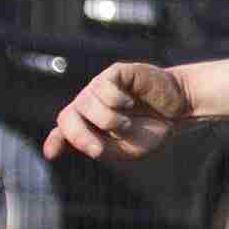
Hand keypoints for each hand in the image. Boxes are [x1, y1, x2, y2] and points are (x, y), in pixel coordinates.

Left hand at [46, 63, 192, 160]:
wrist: (178, 109)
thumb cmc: (153, 128)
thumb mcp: (129, 148)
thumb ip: (104, 147)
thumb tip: (82, 144)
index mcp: (91, 124)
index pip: (65, 130)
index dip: (56, 141)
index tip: (50, 154)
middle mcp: (89, 104)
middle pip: (67, 117)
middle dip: (79, 136)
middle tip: (97, 150)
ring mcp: (99, 87)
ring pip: (86, 104)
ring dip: (109, 120)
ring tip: (128, 122)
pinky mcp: (113, 73)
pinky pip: (102, 87)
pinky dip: (117, 101)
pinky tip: (130, 102)